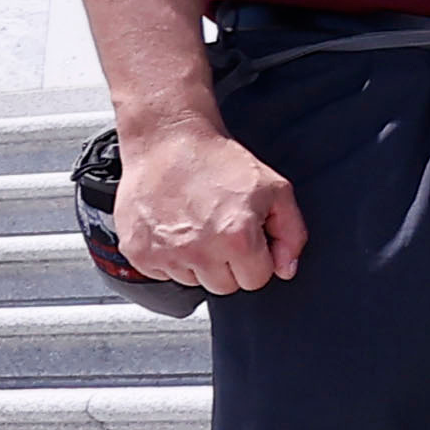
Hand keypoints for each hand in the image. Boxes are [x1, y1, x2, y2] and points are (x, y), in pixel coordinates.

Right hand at [118, 112, 307, 294]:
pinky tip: (175, 227)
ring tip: (196, 224)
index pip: (256, 280)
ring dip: (198, 262)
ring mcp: (165, 254)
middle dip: (228, 264)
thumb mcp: (275, 189)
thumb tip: (286, 268)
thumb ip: (291, 233)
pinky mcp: (138, 253)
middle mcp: (199, 252)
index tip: (247, 237)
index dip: (256, 258)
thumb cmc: (219, 161)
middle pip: (224, 287)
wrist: (169, 142)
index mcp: (237, 238)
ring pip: (193, 282)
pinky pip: (162, 274)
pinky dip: (170, 256)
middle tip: (221, 229)